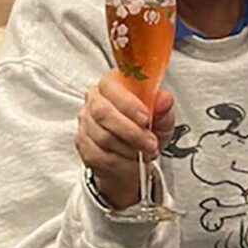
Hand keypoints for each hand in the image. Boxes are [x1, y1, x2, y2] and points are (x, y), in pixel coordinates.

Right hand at [76, 71, 174, 210]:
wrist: (136, 157)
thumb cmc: (147, 130)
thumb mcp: (162, 118)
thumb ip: (164, 108)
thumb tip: (164, 99)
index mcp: (113, 84)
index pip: (111, 86)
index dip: (128, 103)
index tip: (146, 119)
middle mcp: (95, 100)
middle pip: (103, 112)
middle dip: (131, 131)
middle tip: (150, 143)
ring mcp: (86, 123)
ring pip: (103, 137)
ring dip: (129, 148)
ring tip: (145, 153)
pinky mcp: (83, 145)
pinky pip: (100, 156)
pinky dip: (122, 162)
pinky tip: (133, 161)